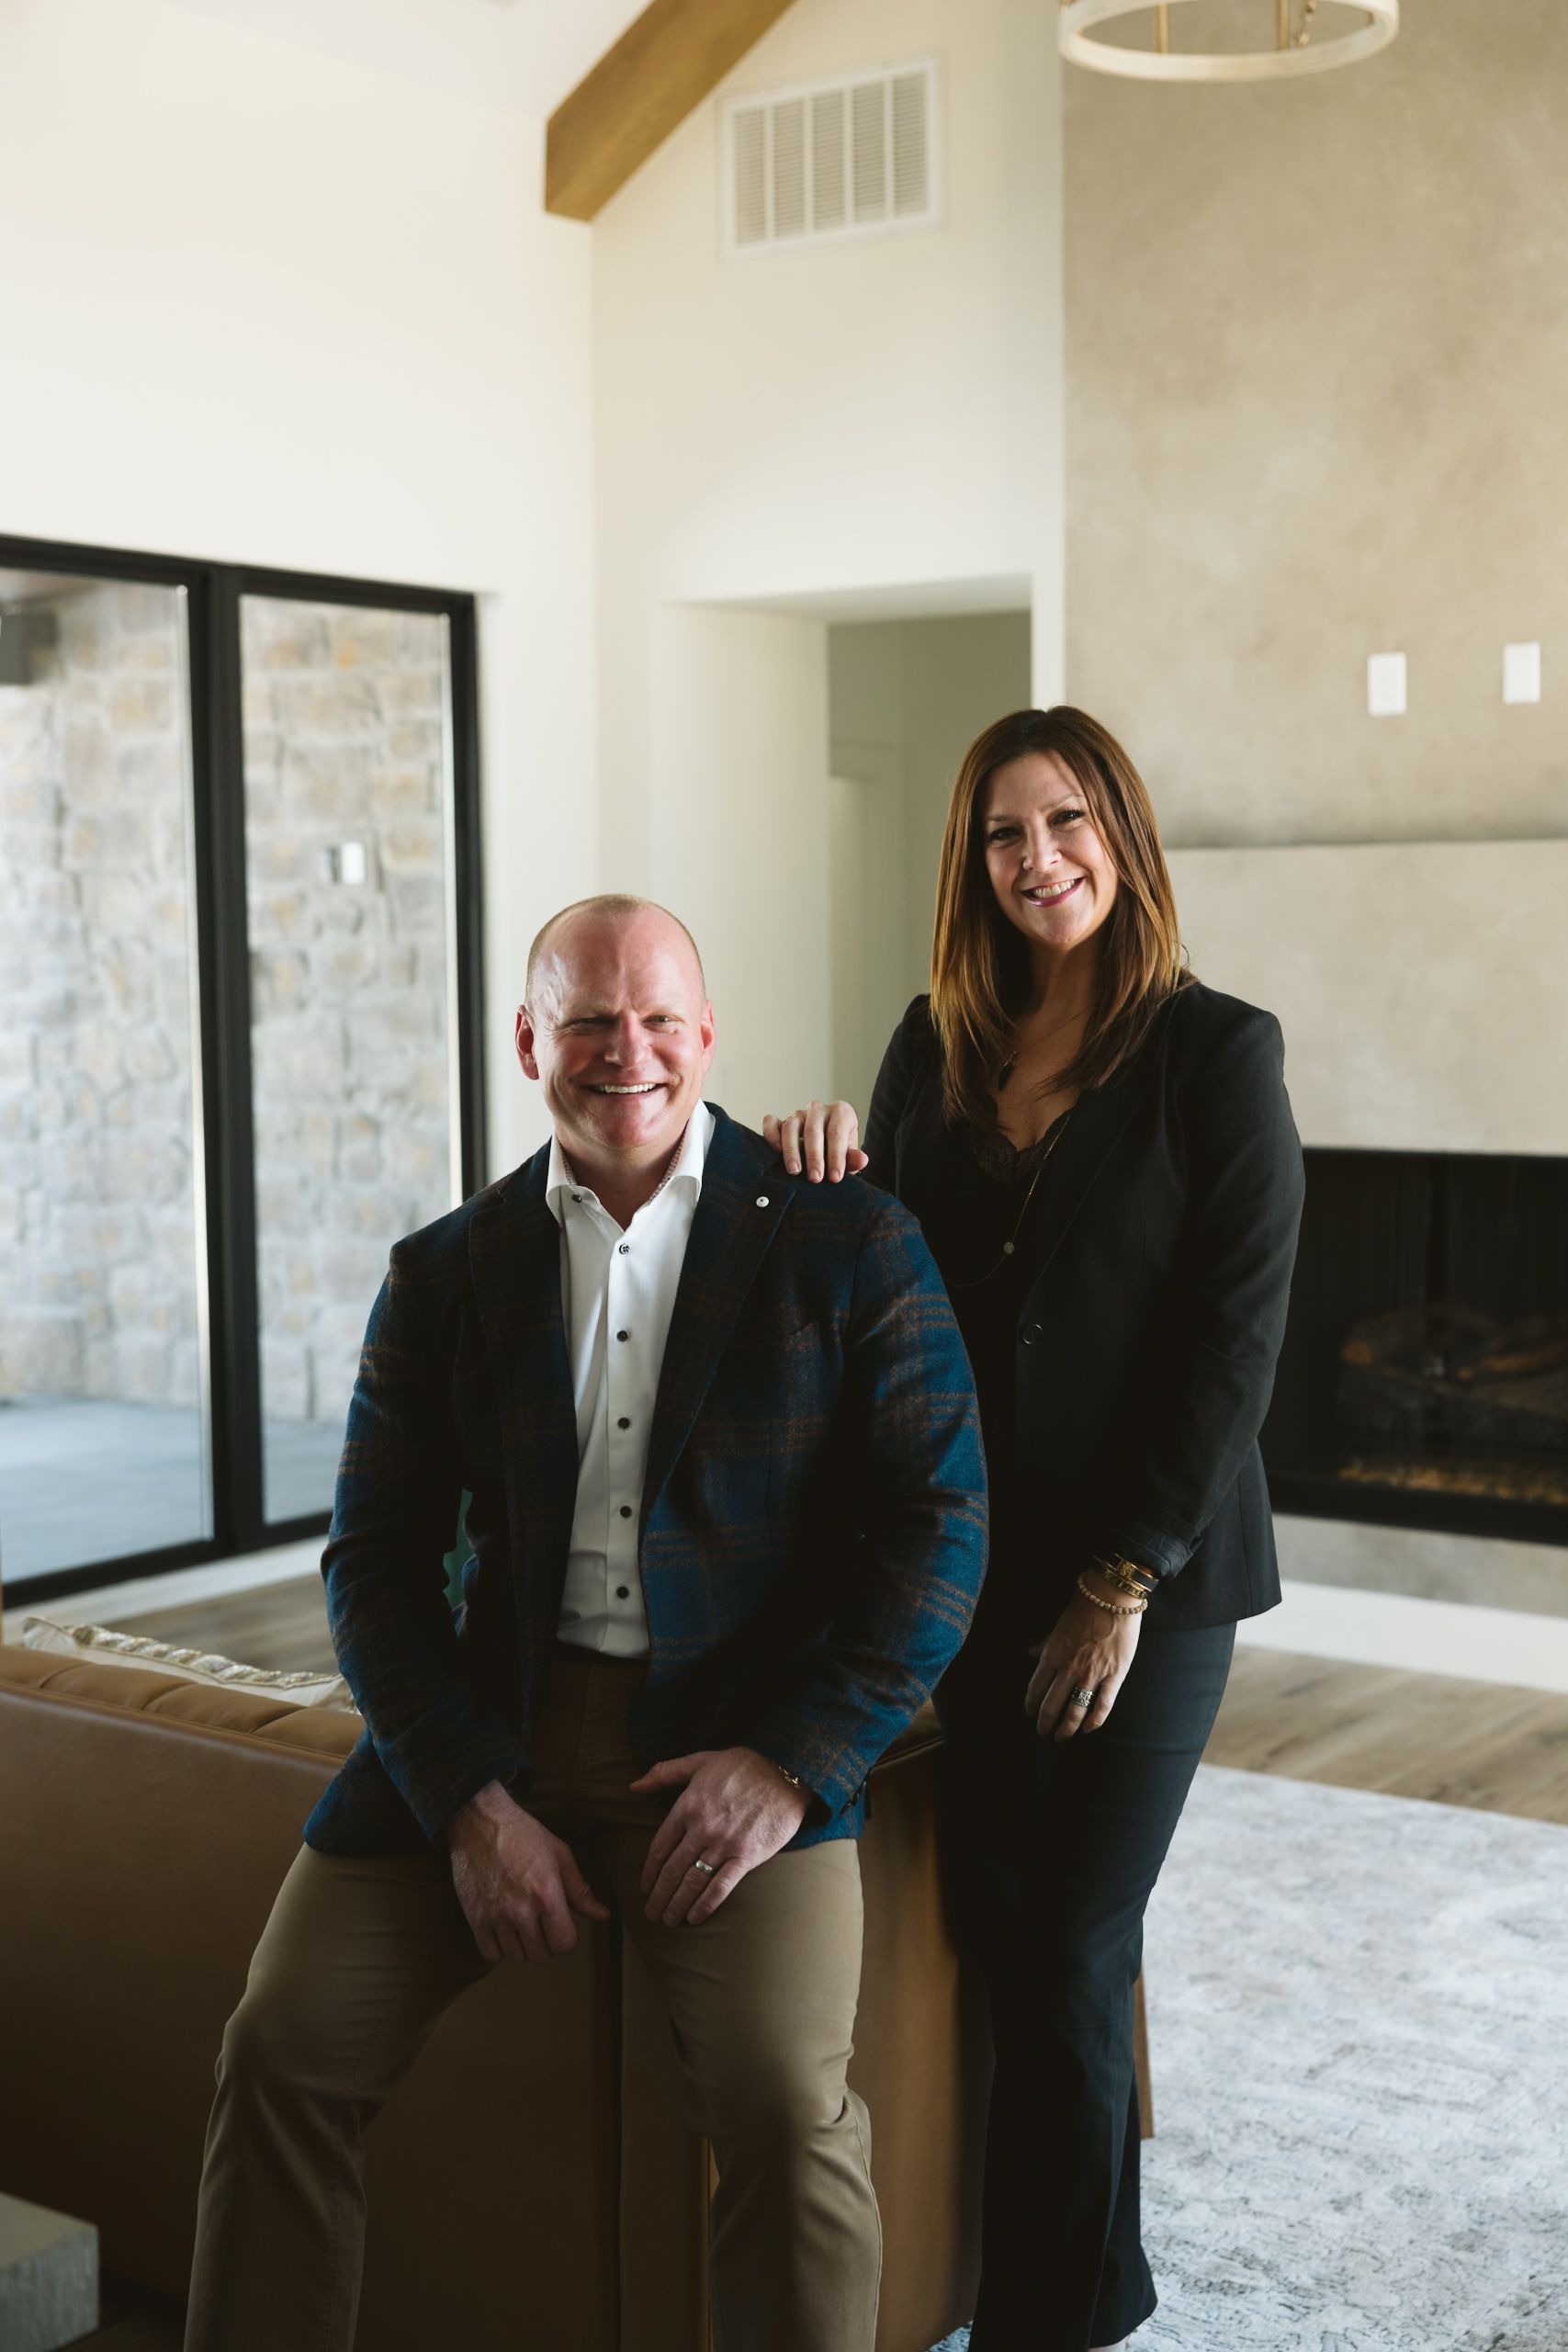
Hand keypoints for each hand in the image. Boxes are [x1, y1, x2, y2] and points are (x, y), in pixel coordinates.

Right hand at [446, 1779, 610, 1962]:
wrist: (480, 1822)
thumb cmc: (524, 1835)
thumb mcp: (560, 1855)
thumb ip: (580, 1891)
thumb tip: (603, 1916)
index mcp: (546, 1893)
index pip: (564, 1944)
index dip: (568, 1940)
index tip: (563, 1928)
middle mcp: (520, 1909)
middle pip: (541, 1955)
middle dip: (548, 1945)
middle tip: (544, 1927)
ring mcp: (495, 1916)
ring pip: (517, 1958)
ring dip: (524, 1949)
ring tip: (525, 1929)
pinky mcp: (474, 1918)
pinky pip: (490, 1955)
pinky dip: (500, 1950)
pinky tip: (505, 1933)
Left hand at [631, 1747, 810, 1925]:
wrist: (785, 1770)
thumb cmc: (742, 1765)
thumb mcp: (700, 1760)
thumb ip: (665, 1773)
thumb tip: (634, 1787)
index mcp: (687, 1806)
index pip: (660, 1847)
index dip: (649, 1872)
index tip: (644, 1887)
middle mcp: (702, 1828)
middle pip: (672, 1870)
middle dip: (659, 1895)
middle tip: (651, 1913)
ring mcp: (724, 1844)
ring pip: (692, 1882)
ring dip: (676, 1904)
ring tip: (668, 1920)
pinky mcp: (747, 1856)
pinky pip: (721, 1887)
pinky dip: (705, 1905)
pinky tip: (694, 1917)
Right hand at [761, 1101, 867, 1182]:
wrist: (825, 1150)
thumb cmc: (838, 1153)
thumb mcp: (849, 1157)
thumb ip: (853, 1159)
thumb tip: (862, 1160)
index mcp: (841, 1113)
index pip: (837, 1132)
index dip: (836, 1156)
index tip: (834, 1178)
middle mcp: (818, 1110)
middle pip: (813, 1129)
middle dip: (814, 1156)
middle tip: (815, 1179)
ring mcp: (798, 1114)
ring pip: (791, 1126)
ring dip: (791, 1150)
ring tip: (794, 1171)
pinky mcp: (780, 1121)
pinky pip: (771, 1122)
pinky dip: (771, 1135)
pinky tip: (776, 1152)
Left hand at [1024, 1581, 1143, 1741]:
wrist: (1111, 1598)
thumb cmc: (1083, 1608)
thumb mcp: (1057, 1626)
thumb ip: (1045, 1644)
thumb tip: (1031, 1652)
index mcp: (1052, 1656)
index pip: (1036, 1688)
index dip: (1031, 1704)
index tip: (1030, 1713)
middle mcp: (1068, 1669)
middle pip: (1052, 1705)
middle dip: (1045, 1722)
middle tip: (1043, 1733)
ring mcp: (1091, 1675)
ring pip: (1075, 1711)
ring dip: (1066, 1728)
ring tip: (1062, 1737)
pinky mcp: (1113, 1676)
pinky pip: (1103, 1705)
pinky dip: (1095, 1721)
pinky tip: (1088, 1729)